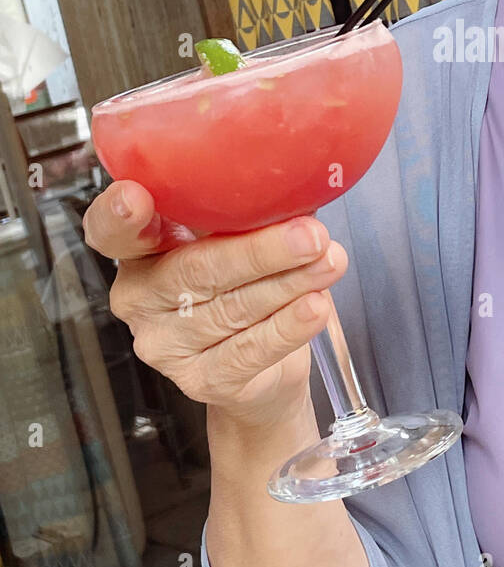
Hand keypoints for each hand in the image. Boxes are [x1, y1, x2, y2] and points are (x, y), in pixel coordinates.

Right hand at [82, 180, 347, 429]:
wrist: (259, 371)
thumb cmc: (245, 285)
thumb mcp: (237, 239)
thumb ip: (246, 213)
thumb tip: (297, 186)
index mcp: (141, 249)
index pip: (111, 231)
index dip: (118, 216)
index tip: (136, 197)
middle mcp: (140, 297)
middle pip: (195, 270)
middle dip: (259, 251)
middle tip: (310, 235)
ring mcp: (165, 344)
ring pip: (230, 309)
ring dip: (288, 283)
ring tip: (329, 262)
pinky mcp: (200, 380)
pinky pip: (248, 351)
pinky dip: (288, 327)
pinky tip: (315, 307)